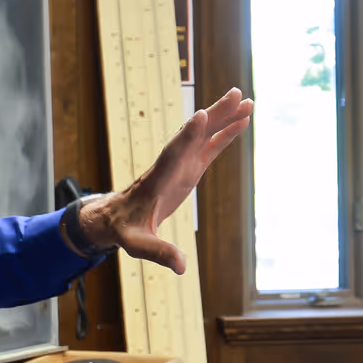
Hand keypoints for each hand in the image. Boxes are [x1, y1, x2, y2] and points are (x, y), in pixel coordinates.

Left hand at [77, 86, 252, 274]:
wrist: (115, 217)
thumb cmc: (124, 229)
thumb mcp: (137, 244)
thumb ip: (158, 252)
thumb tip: (181, 267)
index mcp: (157, 181)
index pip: (172, 156)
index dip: (186, 137)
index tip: (200, 115)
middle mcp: (170, 166)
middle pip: (193, 136)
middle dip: (213, 116)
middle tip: (236, 95)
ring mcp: (180, 164)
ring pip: (203, 136)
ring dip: (223, 118)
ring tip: (247, 101)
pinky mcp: (188, 169)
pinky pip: (209, 147)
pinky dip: (225, 134)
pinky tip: (242, 120)